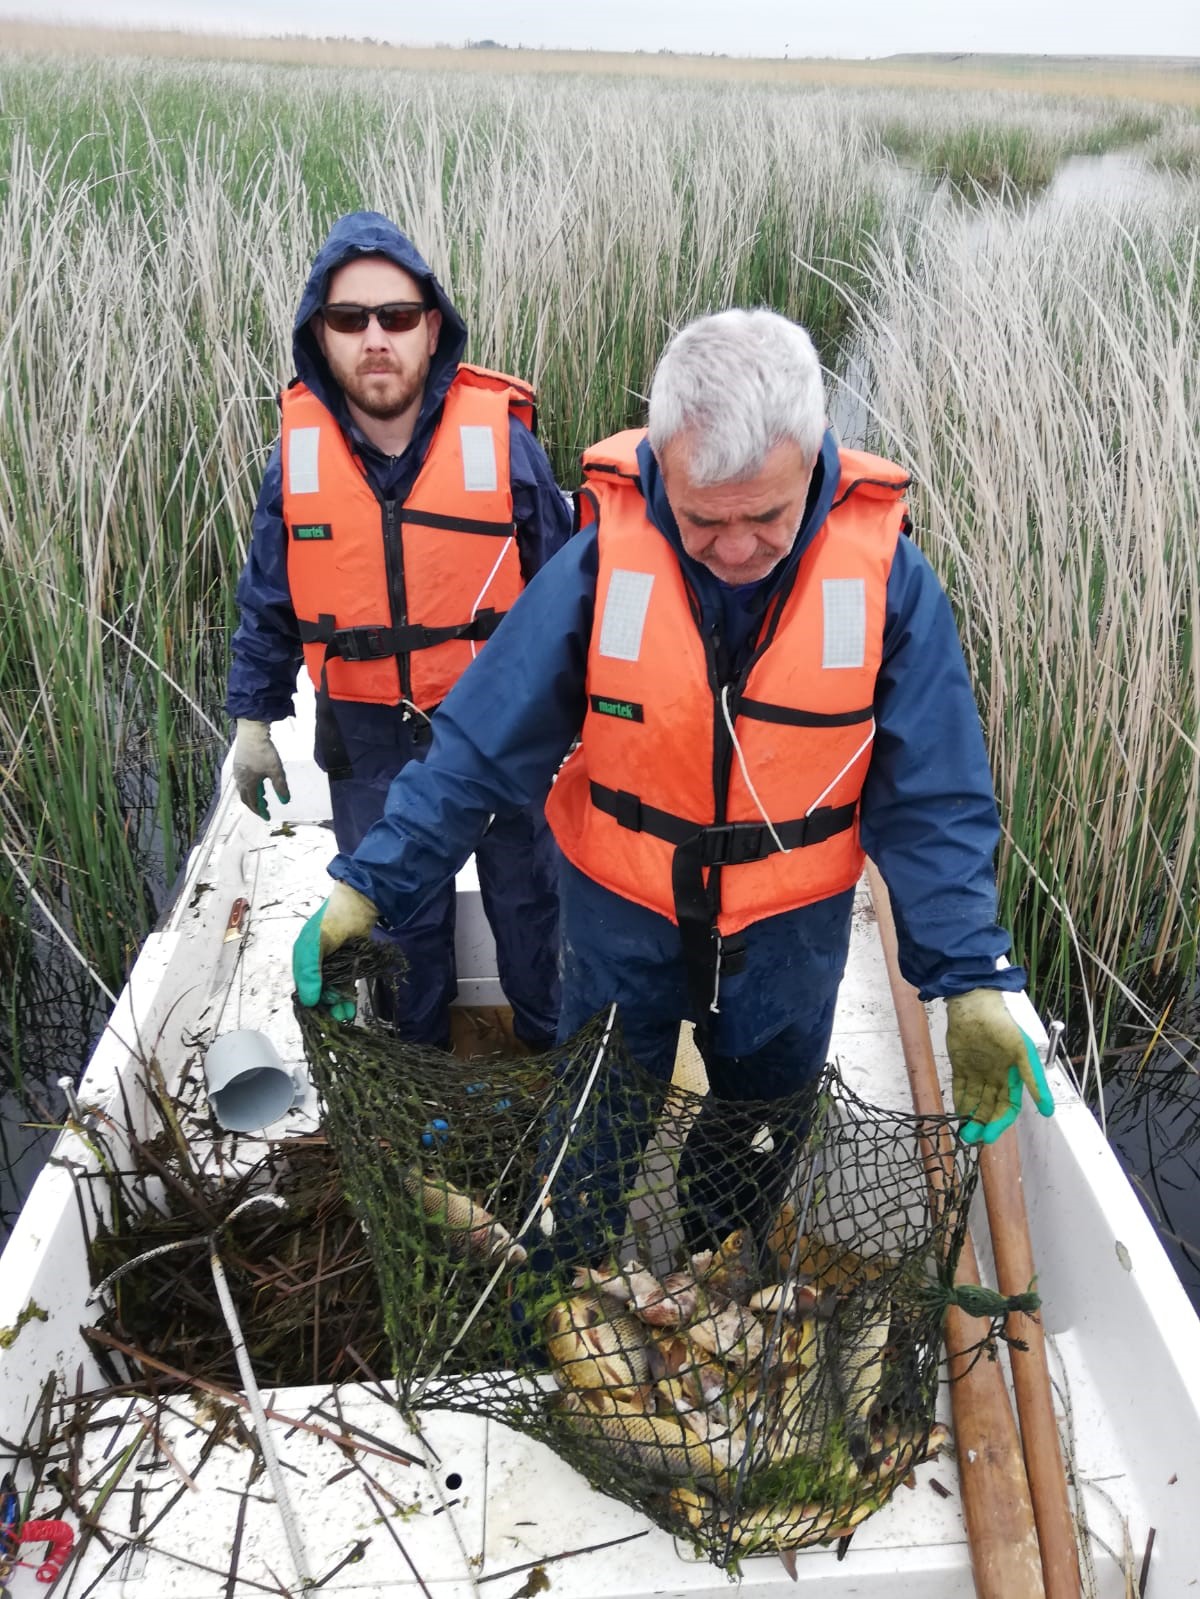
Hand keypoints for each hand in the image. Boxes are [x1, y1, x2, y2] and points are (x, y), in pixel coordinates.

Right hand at [232, 718, 289, 819]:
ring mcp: (237, 771)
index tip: (268, 817)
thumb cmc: (264, 753)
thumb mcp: (276, 771)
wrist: (251, 733)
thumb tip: (285, 801)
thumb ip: (280, 787)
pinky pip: (242, 780)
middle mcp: (240, 779)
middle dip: (255, 805)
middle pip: (246, 797)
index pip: (253, 803)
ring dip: (252, 795)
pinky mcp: (238, 763)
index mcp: (248, 784)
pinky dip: (249, 786)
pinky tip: (256, 781)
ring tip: (263, 796)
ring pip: (243, 789)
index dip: (260, 811)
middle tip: (265, 808)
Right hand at [292, 883, 377, 1019]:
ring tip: (344, 1016)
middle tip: (335, 1018)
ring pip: (332, 989)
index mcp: (302, 957)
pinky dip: (346, 995)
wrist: (359, 904)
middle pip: (318, 990)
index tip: (318, 1015)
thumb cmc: (333, 921)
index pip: (302, 985)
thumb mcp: (316, 943)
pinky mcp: (349, 964)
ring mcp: (333, 964)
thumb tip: (309, 1000)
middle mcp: (316, 963)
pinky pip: (345, 983)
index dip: (310, 1000)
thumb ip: (311, 971)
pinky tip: (349, 1007)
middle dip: (326, 1005)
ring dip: (337, 1003)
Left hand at [945, 987, 1054, 1144]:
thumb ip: (1033, 1081)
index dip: (1000, 1122)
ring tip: (963, 1133)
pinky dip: (959, 1102)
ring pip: (975, 1101)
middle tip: (972, 1139)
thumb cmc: (1002, 1027)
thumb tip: (1048, 1110)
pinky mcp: (961, 1066)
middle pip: (990, 1107)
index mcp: (1013, 1075)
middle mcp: (996, 1076)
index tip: (990, 1136)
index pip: (1008, 1106)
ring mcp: (977, 1072)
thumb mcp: (1022, 1053)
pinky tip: (957, 1114)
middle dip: (982, 1124)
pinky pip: (961, 1088)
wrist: (974, 1005)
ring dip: (970, 1117)